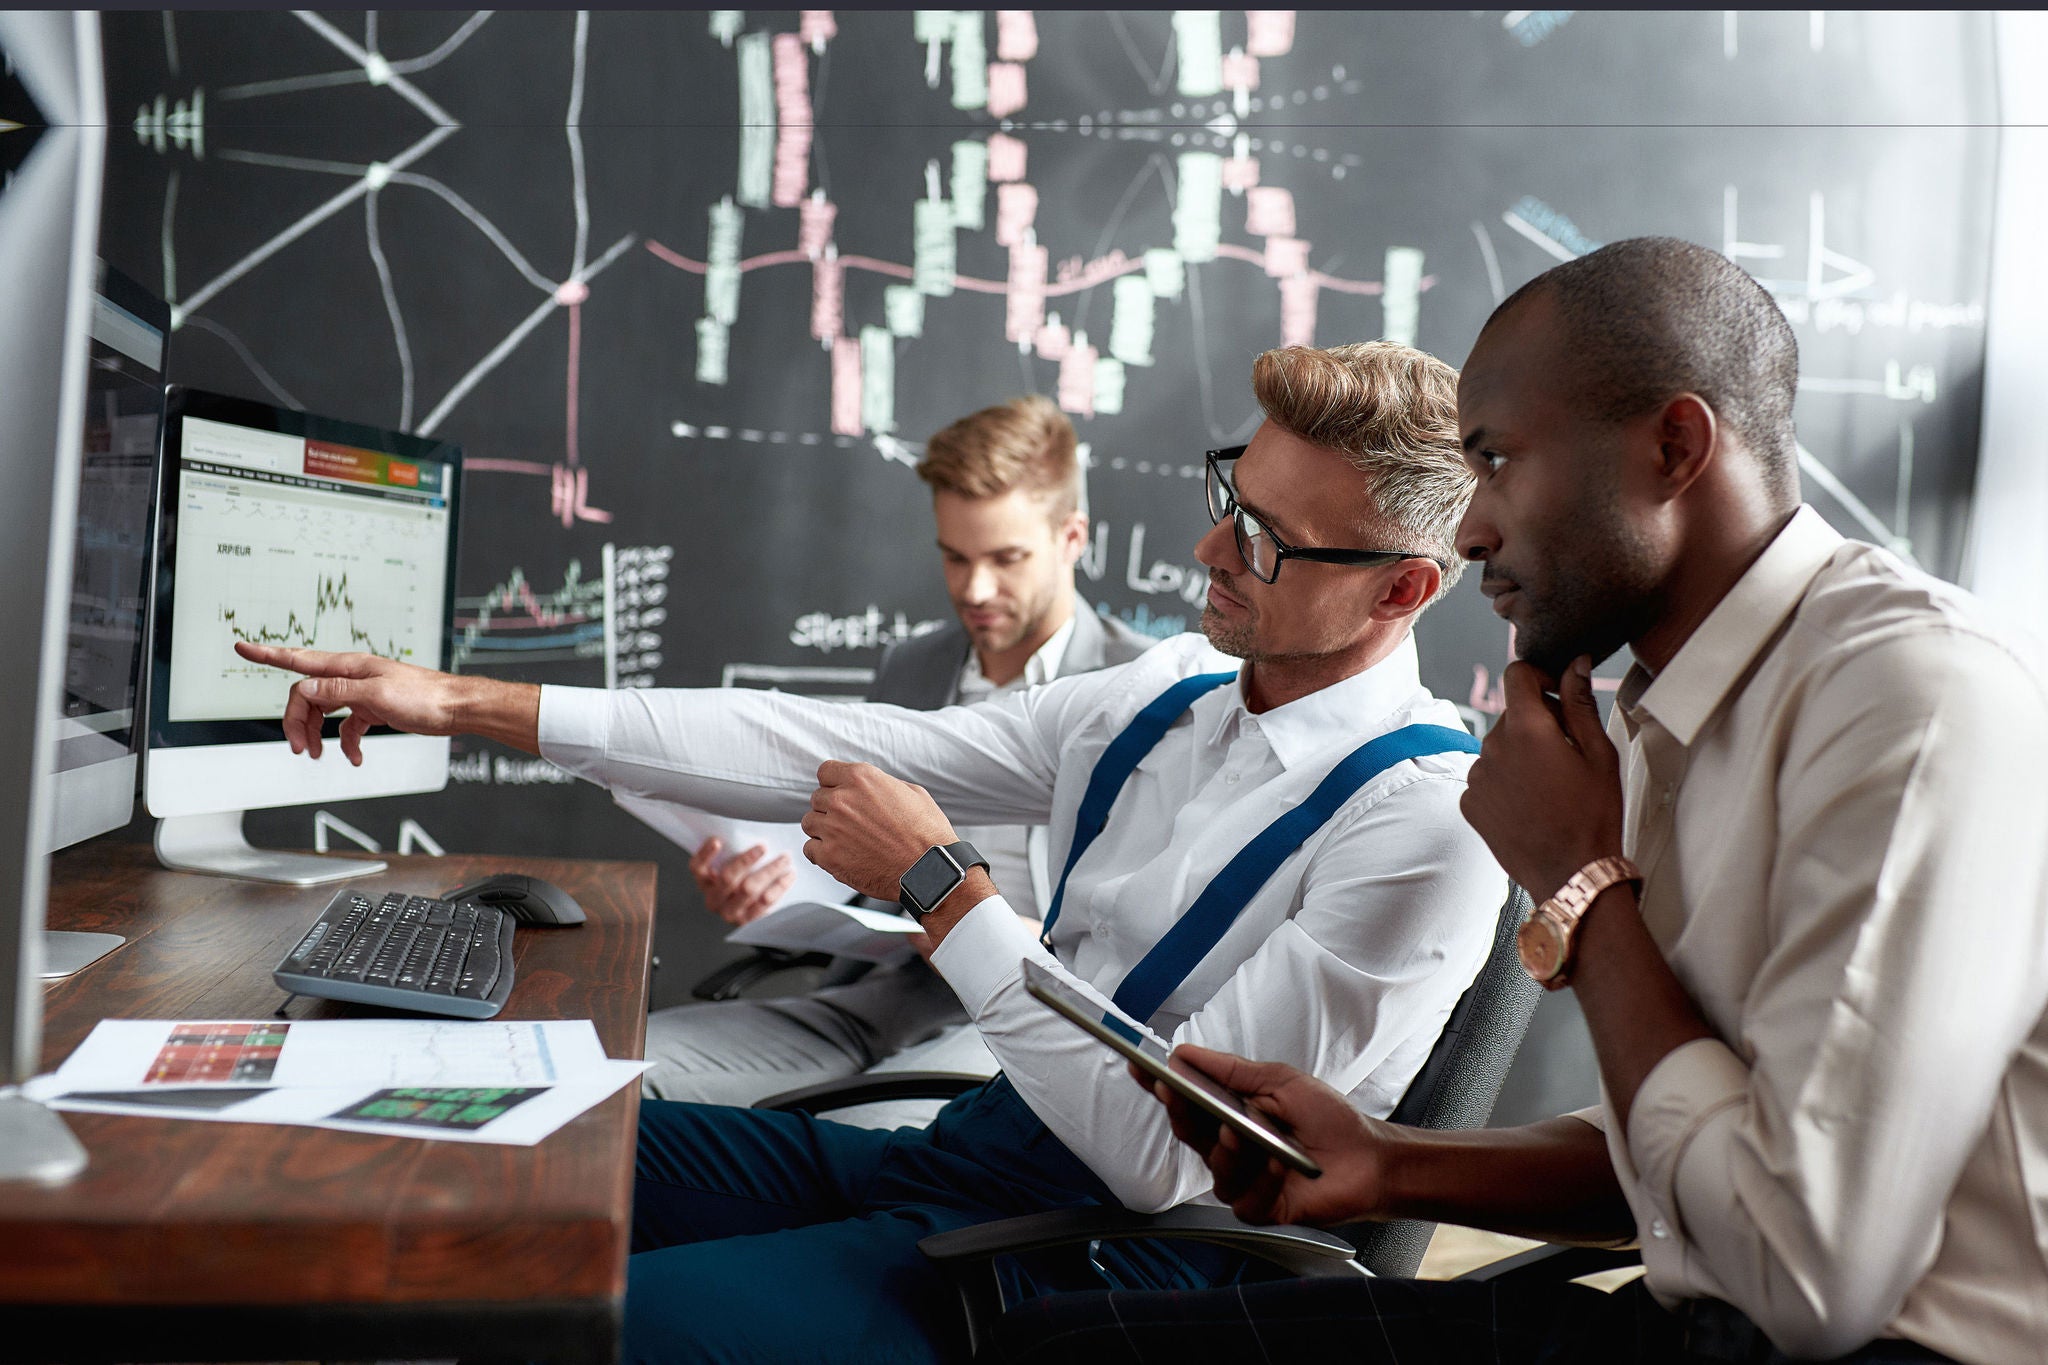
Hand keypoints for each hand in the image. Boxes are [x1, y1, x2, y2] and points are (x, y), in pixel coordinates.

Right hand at [234, 643, 468, 765]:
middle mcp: (351, 677)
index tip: (242, 648)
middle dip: (296, 721)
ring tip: (317, 755)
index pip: (299, 659)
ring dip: (316, 734)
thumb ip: (338, 692)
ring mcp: (361, 693)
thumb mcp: (378, 695)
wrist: (456, 708)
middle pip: (306, 695)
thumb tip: (303, 689)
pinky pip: (347, 726)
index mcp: (348, 667)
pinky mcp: (373, 709)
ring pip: (323, 711)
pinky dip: (345, 743)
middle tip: (298, 748)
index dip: (267, 655)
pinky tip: (355, 757)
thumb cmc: (424, 697)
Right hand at [688, 838, 793, 926]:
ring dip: (769, 871)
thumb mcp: (731, 865)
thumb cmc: (743, 878)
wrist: (754, 908)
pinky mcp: (748, 920)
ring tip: (784, 858)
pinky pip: (765, 902)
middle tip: (763, 846)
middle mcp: (713, 899)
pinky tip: (789, 875)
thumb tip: (747, 828)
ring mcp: (730, 912)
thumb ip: (732, 852)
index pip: (697, 867)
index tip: (717, 840)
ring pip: (748, 889)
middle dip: (746, 860)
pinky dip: (779, 886)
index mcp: (704, 882)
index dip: (705, 855)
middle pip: (727, 878)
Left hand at [798, 761, 957, 900]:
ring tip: (846, 840)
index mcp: (861, 778)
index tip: (841, 794)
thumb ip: (881, 784)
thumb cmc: (926, 833)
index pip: (825, 771)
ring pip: (809, 822)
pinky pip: (810, 849)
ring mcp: (832, 828)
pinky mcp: (829, 856)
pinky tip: (841, 855)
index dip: (834, 784)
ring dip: (823, 829)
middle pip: (817, 798)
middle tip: (851, 823)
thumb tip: (868, 787)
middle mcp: (842, 800)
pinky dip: (821, 853)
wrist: (930, 870)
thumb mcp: (911, 793)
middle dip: (831, 808)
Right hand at [1130, 1044, 1390, 1226]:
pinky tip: (1280, 1162)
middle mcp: (1230, 1149)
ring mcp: (1243, 1180)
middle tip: (1176, 1089)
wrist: (1367, 1159)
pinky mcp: (1261, 1208)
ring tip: (1246, 1131)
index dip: (1160, 1086)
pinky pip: (1245, 1198)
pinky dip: (1263, 1177)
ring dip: (1231, 1148)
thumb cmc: (1328, 1119)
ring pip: (1214, 1168)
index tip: (1140, 1068)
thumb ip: (1231, 1071)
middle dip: (1180, 1110)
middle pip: (1188, 1133)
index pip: (1186, 1102)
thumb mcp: (1279, 1081)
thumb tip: (1185, 1053)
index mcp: (1230, 1116)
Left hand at [1459, 656, 1623, 899]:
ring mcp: (1476, 776)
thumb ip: (1581, 702)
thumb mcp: (1599, 753)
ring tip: (1550, 786)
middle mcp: (1491, 747)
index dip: (1540, 677)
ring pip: (1499, 747)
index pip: (1518, 674)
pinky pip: (1486, 777)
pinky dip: (1505, 781)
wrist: (1571, 875)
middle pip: (1512, 714)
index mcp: (1526, 728)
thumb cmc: (1593, 816)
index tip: (1558, 695)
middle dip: (1538, 722)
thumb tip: (1575, 664)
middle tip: (1568, 753)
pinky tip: (1530, 804)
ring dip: (1520, 754)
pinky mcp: (1469, 803)